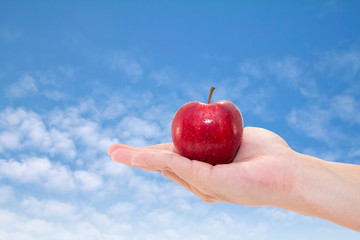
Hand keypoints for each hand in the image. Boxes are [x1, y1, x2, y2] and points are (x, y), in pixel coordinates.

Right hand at [108, 127, 297, 207]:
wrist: (291, 173)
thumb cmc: (267, 155)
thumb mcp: (236, 137)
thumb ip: (218, 134)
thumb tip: (210, 121)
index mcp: (205, 171)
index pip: (174, 159)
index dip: (152, 152)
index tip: (136, 148)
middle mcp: (200, 181)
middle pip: (162, 166)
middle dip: (136, 158)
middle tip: (112, 152)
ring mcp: (202, 184)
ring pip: (163, 167)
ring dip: (137, 159)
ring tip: (114, 152)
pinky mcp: (208, 183)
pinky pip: (176, 166)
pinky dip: (153, 160)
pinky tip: (135, 155)